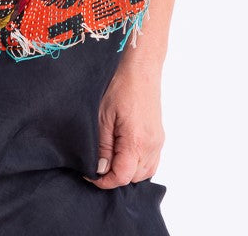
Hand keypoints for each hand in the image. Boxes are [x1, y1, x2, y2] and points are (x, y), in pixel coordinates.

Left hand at [83, 63, 164, 188]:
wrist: (141, 68)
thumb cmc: (121, 86)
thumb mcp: (103, 116)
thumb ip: (102, 146)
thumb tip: (100, 169)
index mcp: (137, 141)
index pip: (122, 177)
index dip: (104, 181)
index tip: (89, 174)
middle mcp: (151, 145)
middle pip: (133, 178)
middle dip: (114, 176)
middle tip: (97, 164)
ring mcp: (157, 141)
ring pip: (144, 173)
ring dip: (127, 172)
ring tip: (110, 159)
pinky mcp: (159, 136)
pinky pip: (151, 162)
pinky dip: (138, 165)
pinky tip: (125, 155)